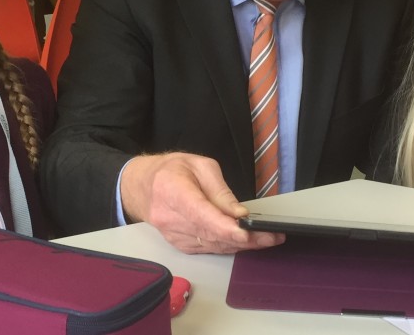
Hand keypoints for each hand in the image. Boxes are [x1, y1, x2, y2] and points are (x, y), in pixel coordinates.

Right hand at [121, 153, 284, 253]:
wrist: (140, 185)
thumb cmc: (170, 170)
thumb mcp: (199, 165)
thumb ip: (220, 190)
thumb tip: (239, 213)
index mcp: (174, 192)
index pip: (203, 216)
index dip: (228, 228)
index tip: (250, 233)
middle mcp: (171, 218)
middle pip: (212, 235)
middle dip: (246, 239)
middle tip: (273, 236)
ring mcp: (173, 235)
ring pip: (212, 245)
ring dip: (241, 245)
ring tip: (266, 239)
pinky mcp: (179, 244)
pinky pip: (207, 248)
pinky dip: (227, 245)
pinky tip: (244, 242)